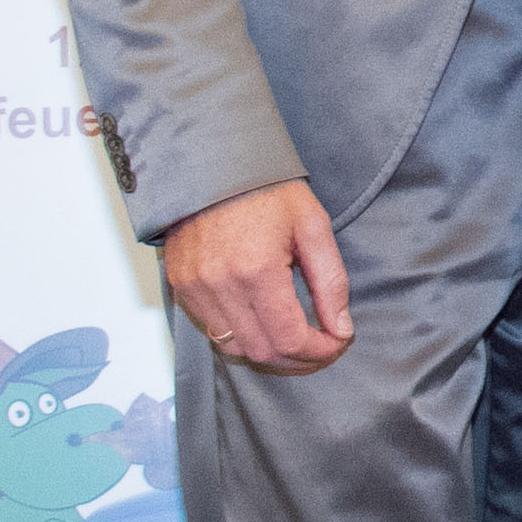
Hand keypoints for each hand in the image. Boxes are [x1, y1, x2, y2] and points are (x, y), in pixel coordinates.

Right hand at [160, 178, 353, 373]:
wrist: (214, 162)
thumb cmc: (267, 190)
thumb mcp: (312, 227)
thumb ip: (331, 282)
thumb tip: (341, 329)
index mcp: (257, 270)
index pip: (290, 339)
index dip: (319, 351)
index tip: (337, 342)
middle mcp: (220, 285)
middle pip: (262, 352)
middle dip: (298, 359)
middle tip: (321, 346)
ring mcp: (194, 287)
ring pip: (234, 347)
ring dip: (269, 350)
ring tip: (295, 337)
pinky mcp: (180, 285)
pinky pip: (212, 329)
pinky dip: (241, 334)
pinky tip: (263, 320)